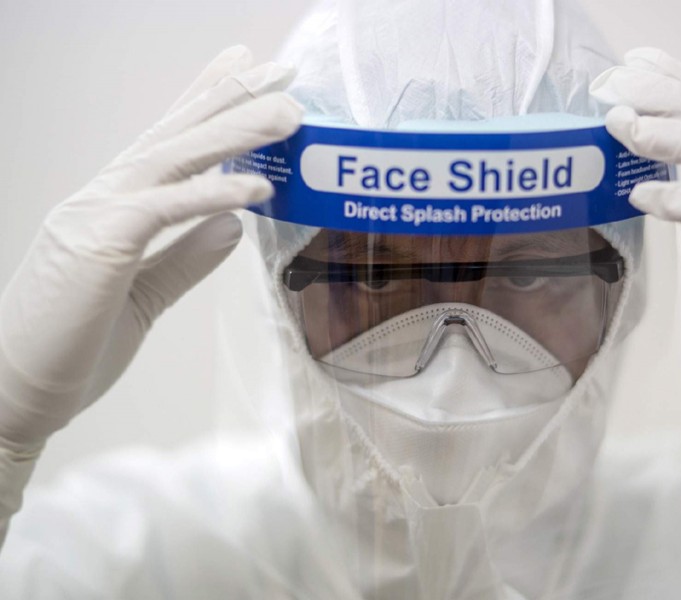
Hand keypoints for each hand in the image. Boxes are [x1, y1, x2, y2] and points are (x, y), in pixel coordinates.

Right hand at [0, 46, 302, 452]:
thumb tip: (235, 224)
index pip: (169, 143)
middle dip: (230, 98)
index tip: (246, 71)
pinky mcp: (99, 245)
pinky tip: (256, 187)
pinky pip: (164, 209)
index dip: (207, 103)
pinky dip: (211, 194)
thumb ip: (188, 257)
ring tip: (285, 113)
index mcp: (115, 206)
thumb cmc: (74, 344)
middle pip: (177, 136)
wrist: (17, 390)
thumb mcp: (146, 294)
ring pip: (175, 158)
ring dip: (233, 131)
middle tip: (280, 72)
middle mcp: (105, 197)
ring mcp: (98, 215)